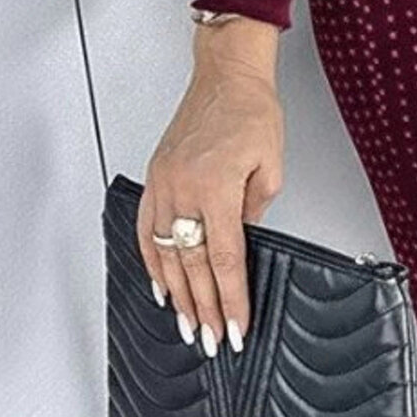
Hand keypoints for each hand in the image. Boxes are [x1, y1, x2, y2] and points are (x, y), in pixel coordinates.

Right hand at [137, 42, 284, 356]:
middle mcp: (184, 190)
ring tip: (186, 325)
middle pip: (192, 265)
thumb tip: (242, 245)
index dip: (231, 300)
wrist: (226, 75)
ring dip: (177, 294)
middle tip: (212, 341)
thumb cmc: (252, 112)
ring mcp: (164, 185)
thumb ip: (254, 211)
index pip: (225, 260)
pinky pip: (146, 229)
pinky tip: (160, 284)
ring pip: (166, 253)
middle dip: (204, 309)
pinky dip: (151, 260)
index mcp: (217, 189)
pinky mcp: (155, 178)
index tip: (237, 328)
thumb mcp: (269, 167)